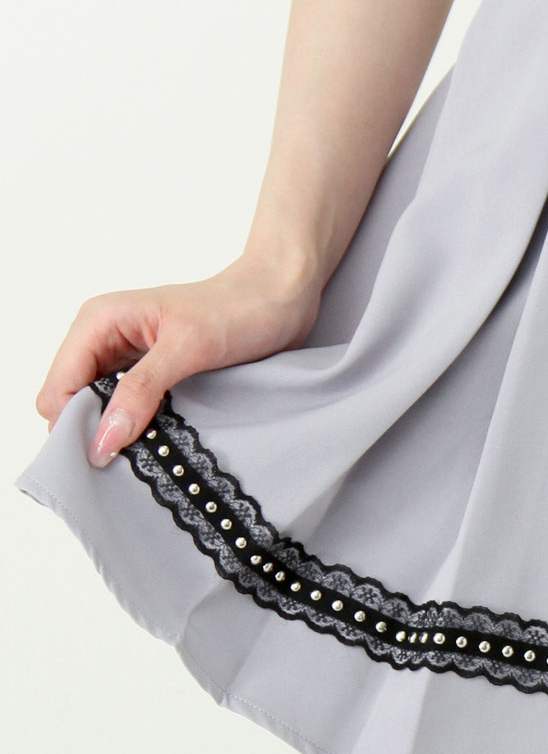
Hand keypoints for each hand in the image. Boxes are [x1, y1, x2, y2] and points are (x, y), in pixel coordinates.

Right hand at [35, 254, 322, 467]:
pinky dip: (138, 427)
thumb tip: (103, 439)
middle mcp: (105, 338)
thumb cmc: (240, 309)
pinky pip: (128, 409)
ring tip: (151, 449)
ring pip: (100, 410)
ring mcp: (128, 358)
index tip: (106, 457)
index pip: (58, 389)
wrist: (282, 296)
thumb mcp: (188, 349)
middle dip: (94, 432)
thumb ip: (142, 392)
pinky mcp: (153, 374)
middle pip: (72, 404)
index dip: (74, 426)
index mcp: (99, 322)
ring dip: (118, 432)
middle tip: (132, 457)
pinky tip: (161, 439)